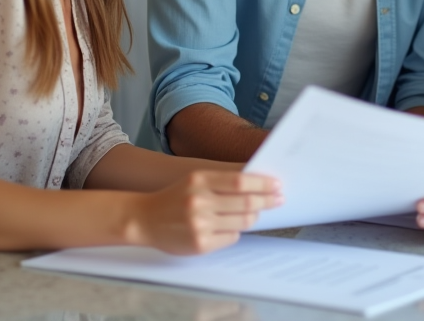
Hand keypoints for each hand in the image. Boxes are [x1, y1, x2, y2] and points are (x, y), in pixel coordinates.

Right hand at [129, 170, 281, 254]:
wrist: (144, 219)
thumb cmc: (175, 197)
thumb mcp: (195, 180)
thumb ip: (222, 181)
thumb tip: (257, 183)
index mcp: (199, 180)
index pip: (240, 181)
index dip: (262, 183)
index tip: (277, 184)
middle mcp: (199, 202)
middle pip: (245, 202)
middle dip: (267, 201)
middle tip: (279, 199)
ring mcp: (200, 224)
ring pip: (242, 222)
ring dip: (253, 217)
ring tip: (256, 213)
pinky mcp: (200, 244)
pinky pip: (231, 237)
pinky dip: (236, 231)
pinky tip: (231, 226)